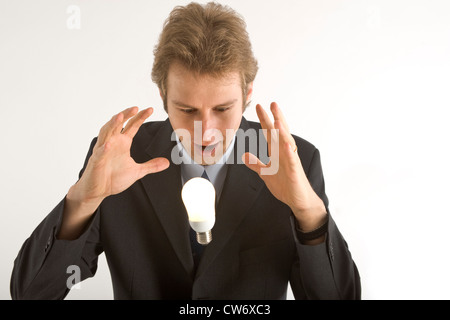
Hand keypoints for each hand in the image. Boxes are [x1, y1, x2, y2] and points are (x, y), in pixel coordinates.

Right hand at [71, 106, 169, 205]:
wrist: (98, 191)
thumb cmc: (113, 178)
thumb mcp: (137, 171)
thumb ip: (151, 166)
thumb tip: (167, 162)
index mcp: (122, 143)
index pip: (132, 126)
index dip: (140, 117)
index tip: (150, 109)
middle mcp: (112, 142)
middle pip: (118, 124)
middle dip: (126, 115)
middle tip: (136, 107)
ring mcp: (103, 151)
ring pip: (106, 133)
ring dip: (113, 124)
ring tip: (120, 116)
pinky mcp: (96, 161)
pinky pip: (99, 153)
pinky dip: (104, 148)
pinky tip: (109, 144)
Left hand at [242, 102, 326, 230]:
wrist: (298, 200)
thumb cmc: (285, 185)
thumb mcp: (265, 173)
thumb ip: (256, 164)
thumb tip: (244, 155)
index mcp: (278, 152)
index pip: (270, 132)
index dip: (265, 120)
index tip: (259, 107)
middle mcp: (285, 153)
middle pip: (281, 132)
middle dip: (276, 118)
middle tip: (272, 103)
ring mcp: (291, 161)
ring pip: (287, 143)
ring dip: (283, 131)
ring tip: (277, 119)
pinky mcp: (295, 172)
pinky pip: (292, 160)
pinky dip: (289, 152)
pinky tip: (286, 143)